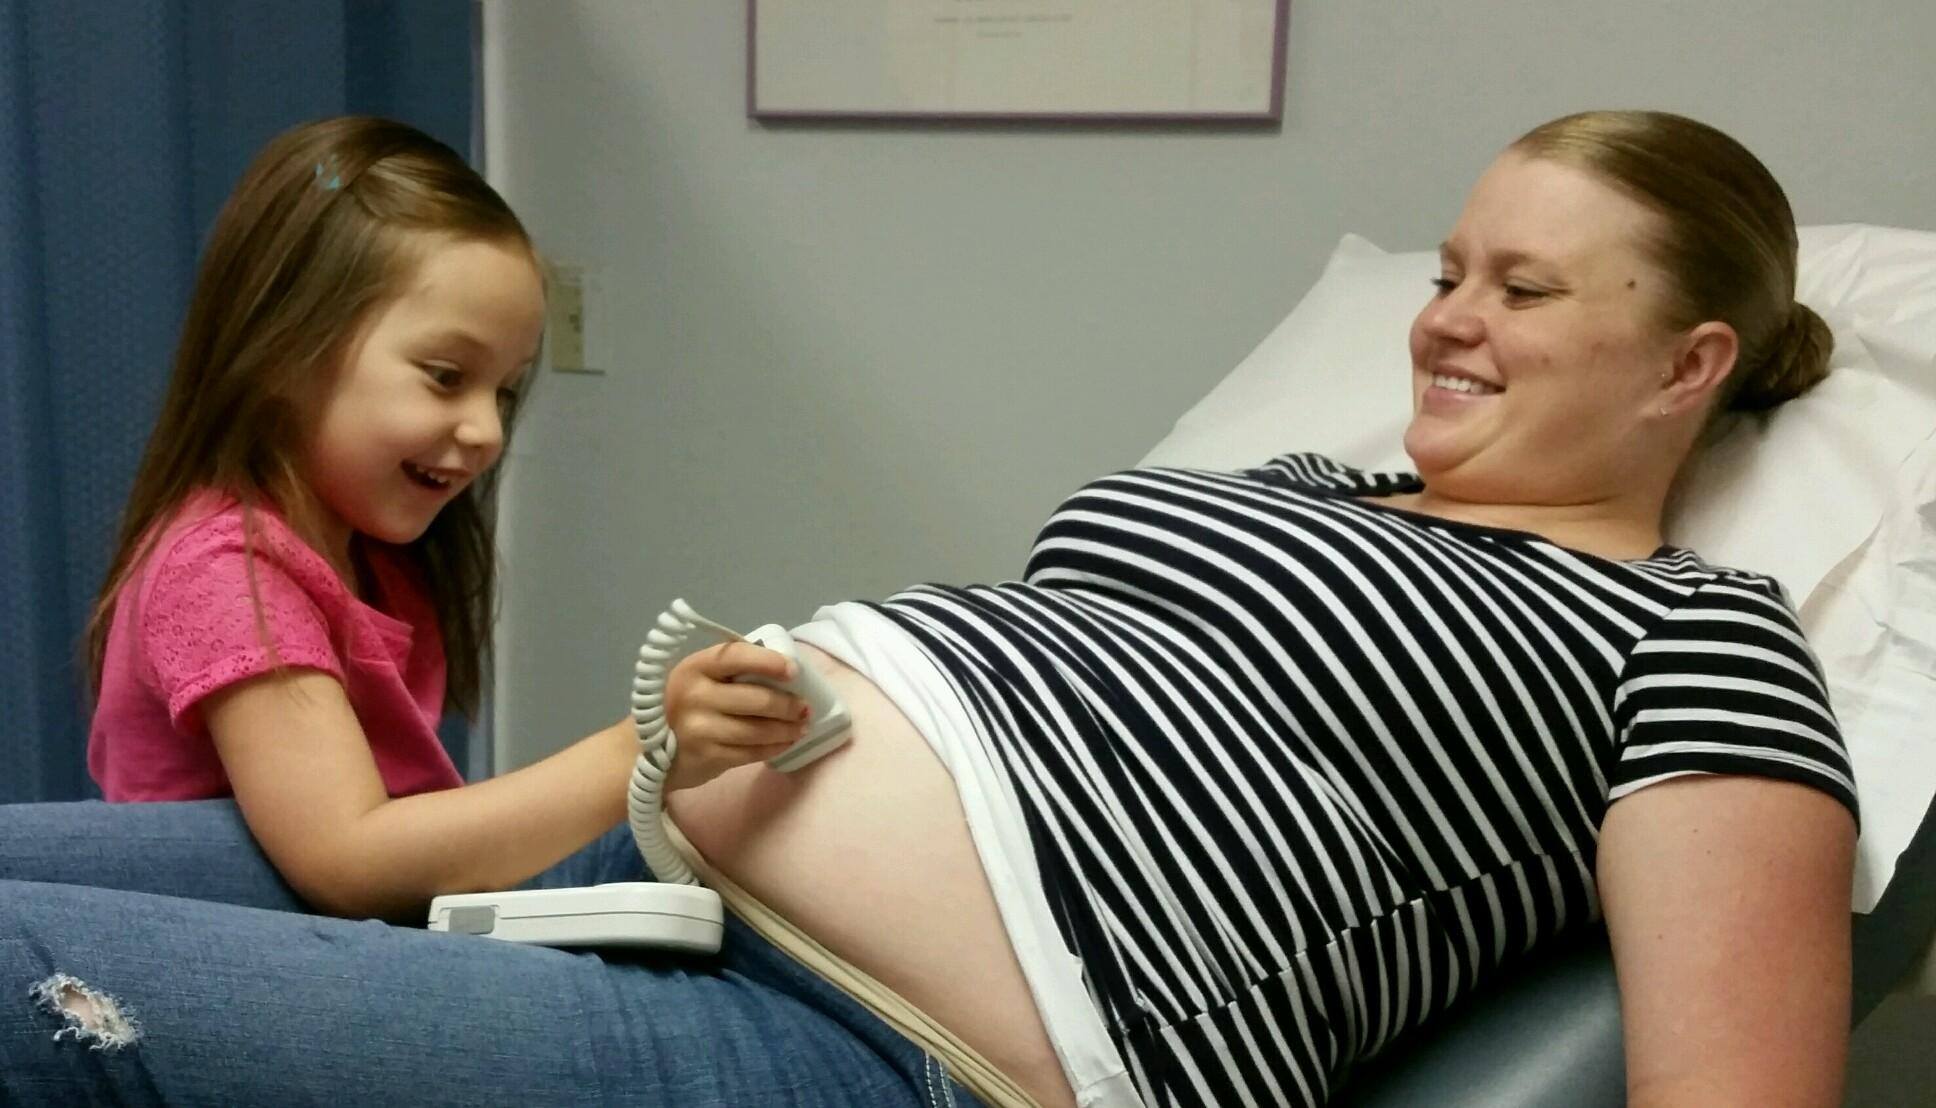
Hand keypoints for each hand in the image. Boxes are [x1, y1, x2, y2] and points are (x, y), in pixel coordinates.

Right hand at [661, 641, 810, 791]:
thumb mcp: (696, 678)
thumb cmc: (679, 706)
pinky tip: (785, 743)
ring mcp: (701, 728)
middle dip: (789, 705)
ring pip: (759, 729)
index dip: (769, 662)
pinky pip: (752, 752)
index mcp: (695, 667)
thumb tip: (783, 670)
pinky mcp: (708, 756)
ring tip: (801, 726)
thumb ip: (729, 671)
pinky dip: (774, 747)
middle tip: (806, 708)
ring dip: (787, 729)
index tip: (793, 671)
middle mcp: (695, 695)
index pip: (737, 656)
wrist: (641, 751)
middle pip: (757, 699)